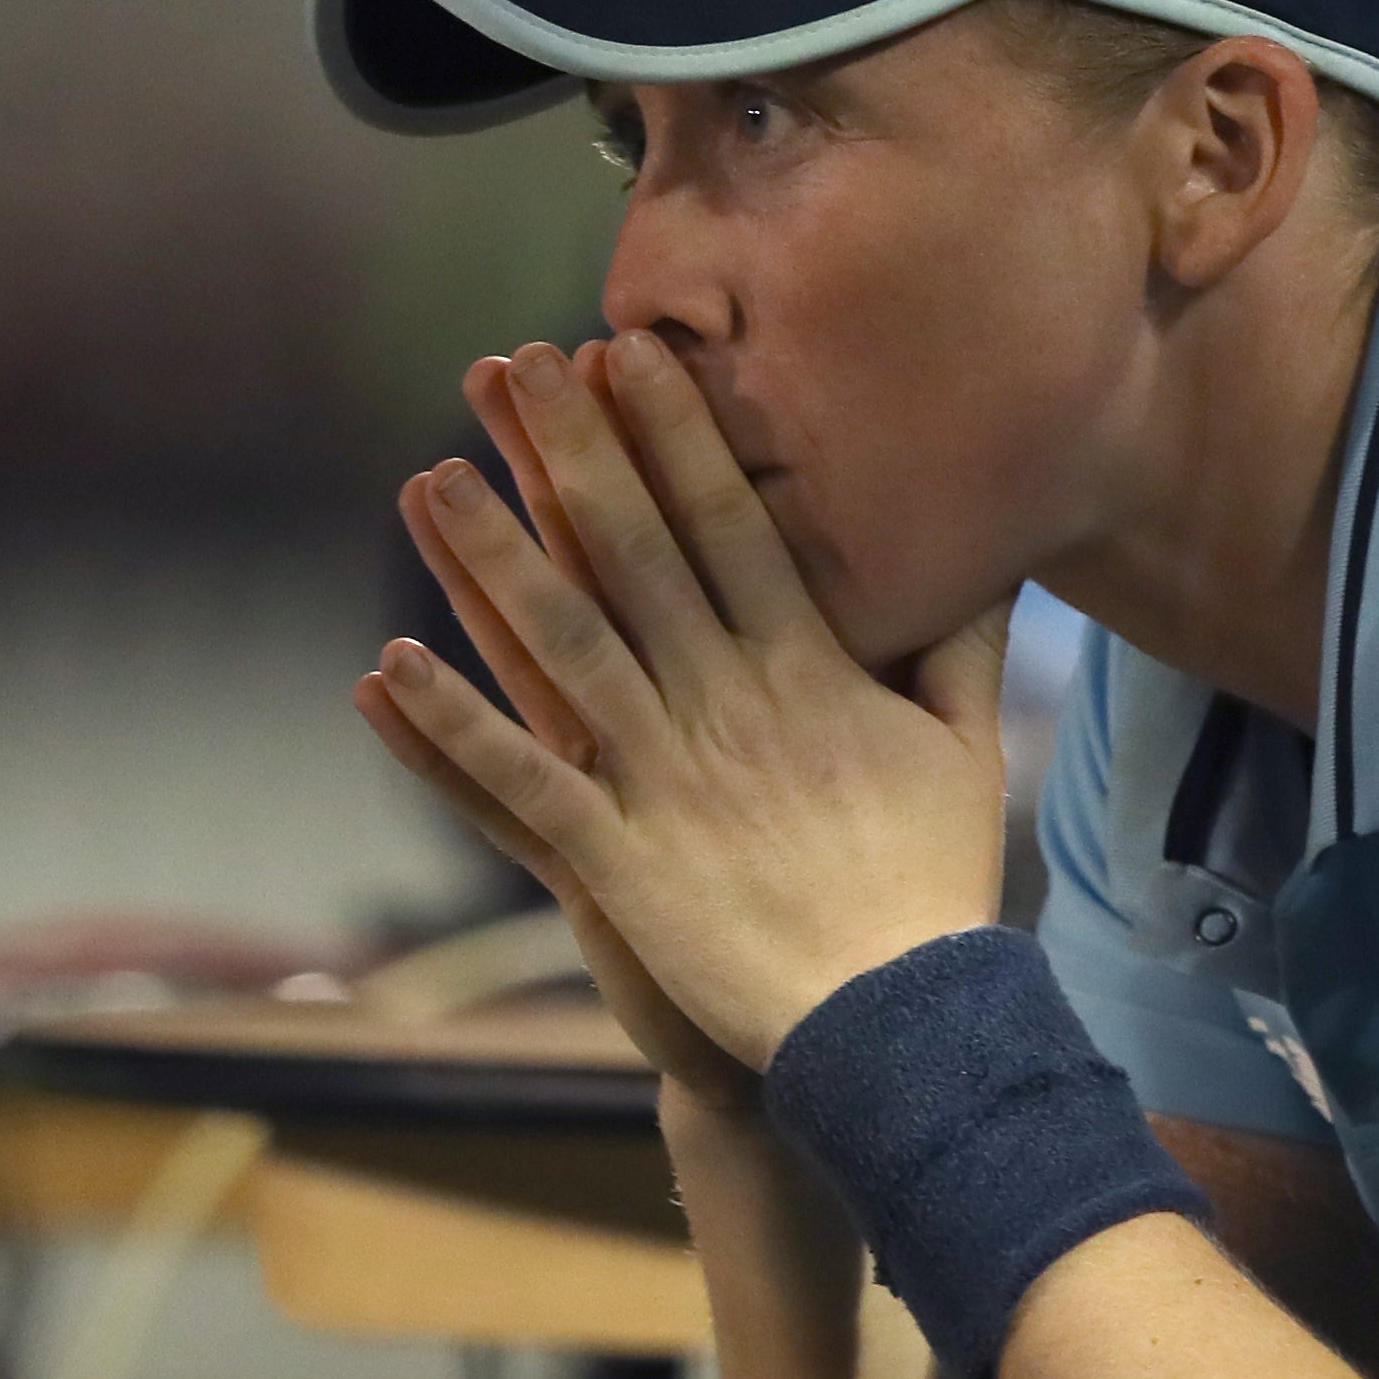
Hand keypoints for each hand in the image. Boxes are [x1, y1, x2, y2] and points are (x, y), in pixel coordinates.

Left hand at [362, 336, 1009, 1080]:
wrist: (898, 1026)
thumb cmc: (930, 886)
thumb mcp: (964, 750)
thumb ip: (961, 648)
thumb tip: (989, 560)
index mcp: (806, 671)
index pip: (731, 525)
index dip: (676, 437)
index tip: (630, 352)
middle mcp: (728, 705)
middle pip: (637, 556)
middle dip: (572, 455)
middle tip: (513, 365)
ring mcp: (667, 780)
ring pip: (564, 647)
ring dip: (489, 562)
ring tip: (427, 478)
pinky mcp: (618, 863)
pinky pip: (521, 785)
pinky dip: (453, 729)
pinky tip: (389, 669)